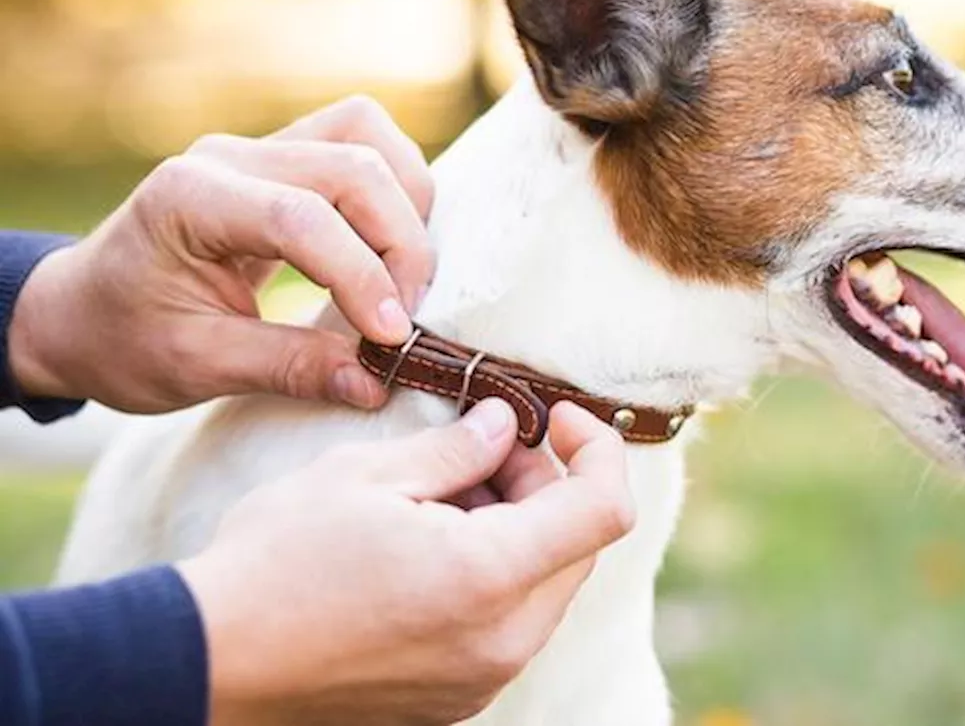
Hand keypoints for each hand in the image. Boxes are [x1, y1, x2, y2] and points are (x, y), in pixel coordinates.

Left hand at [8, 96, 433, 412]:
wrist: (81, 311)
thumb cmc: (122, 339)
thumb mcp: (194, 367)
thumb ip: (288, 368)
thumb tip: (375, 382)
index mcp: (189, 196)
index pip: (302, 217)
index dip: (361, 276)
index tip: (390, 338)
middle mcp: (229, 155)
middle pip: (354, 166)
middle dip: (399, 245)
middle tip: (401, 321)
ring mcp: (260, 147)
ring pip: (368, 138)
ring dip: (406, 206)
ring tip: (400, 281)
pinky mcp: (286, 157)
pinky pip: (362, 144)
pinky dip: (394, 191)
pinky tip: (387, 250)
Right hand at [178, 400, 635, 725]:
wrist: (209, 663)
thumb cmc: (277, 561)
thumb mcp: (365, 475)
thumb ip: (455, 448)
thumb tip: (502, 424)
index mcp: (490, 578)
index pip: (605, 508)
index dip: (598, 448)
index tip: (557, 415)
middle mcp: (503, 642)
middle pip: (577, 545)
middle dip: (545, 482)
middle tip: (481, 447)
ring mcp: (481, 679)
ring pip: (543, 583)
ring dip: (517, 526)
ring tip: (440, 495)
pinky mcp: (456, 698)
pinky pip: (508, 623)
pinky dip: (493, 572)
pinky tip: (428, 546)